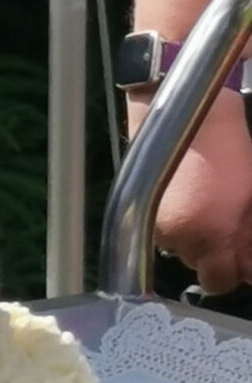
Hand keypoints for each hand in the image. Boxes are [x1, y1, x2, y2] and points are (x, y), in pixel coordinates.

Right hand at [129, 90, 251, 293]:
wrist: (173, 101)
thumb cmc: (223, 140)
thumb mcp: (250, 189)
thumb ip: (247, 229)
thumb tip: (245, 257)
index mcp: (211, 234)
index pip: (223, 281)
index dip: (237, 270)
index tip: (244, 254)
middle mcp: (177, 238)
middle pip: (201, 269)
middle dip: (218, 254)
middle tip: (231, 225)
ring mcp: (156, 224)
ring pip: (181, 252)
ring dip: (196, 240)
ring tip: (208, 207)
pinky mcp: (142, 207)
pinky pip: (164, 233)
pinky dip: (178, 225)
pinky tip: (188, 199)